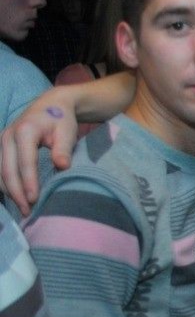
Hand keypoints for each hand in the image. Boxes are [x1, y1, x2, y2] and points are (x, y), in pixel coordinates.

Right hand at [0, 90, 80, 214]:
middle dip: (16, 193)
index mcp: (25, 132)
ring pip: (0, 172)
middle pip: (7, 170)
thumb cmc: (61, 120)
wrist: (50, 105)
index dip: (29, 182)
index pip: (25, 162)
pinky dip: (5, 185)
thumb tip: (63, 167)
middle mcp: (7, 136)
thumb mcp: (67, 131)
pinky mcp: (1, 148)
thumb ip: (63, 149)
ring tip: (23, 209)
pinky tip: (15, 198)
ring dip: (9, 192)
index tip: (34, 200)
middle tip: (28, 212)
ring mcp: (2, 142)